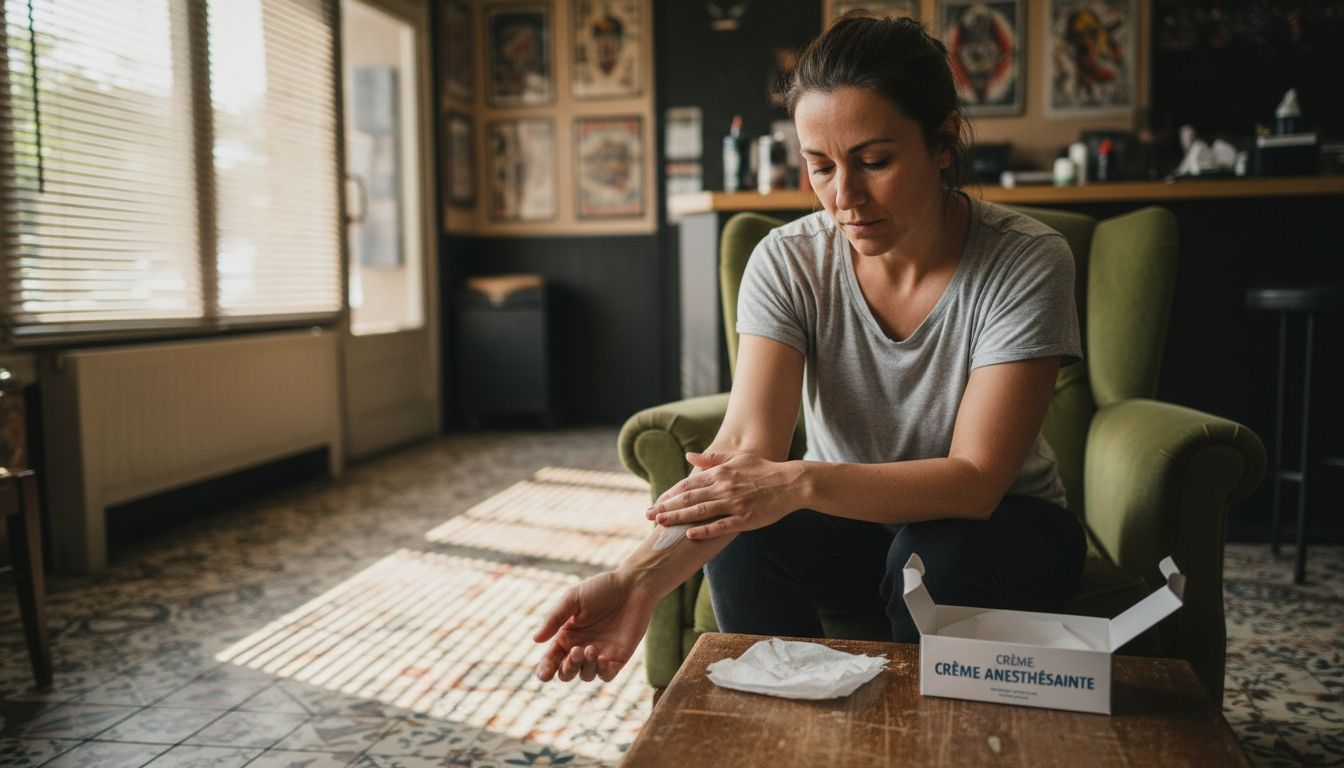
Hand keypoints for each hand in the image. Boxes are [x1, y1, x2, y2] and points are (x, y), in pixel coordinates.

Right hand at [532, 570, 655, 682]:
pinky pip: (606, 675)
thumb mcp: (573, 598)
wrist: (633, 586)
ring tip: (591, 648)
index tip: (543, 675)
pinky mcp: (618, 658)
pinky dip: (602, 672)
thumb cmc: (601, 588)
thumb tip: (536, 640)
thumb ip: (554, 618)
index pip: (551, 659)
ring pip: (586, 675)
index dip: (545, 670)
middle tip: (576, 651)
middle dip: (567, 668)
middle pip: (566, 673)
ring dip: (585, 667)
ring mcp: (600, 655)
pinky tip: (602, 658)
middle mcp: (581, 648)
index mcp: (566, 636)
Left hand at [644, 451, 800, 539]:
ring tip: (661, 524)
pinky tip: (691, 534)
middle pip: (688, 499)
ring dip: (678, 518)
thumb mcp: (737, 459)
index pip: (688, 485)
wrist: (791, 482)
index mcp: (720, 473)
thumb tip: (689, 456)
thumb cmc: (764, 470)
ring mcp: (734, 503)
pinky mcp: (746, 518)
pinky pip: (721, 525)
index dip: (669, 495)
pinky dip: (705, 530)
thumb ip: (712, 460)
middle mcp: (724, 487)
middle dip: (666, 507)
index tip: (655, 503)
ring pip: (700, 511)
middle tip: (648, 516)